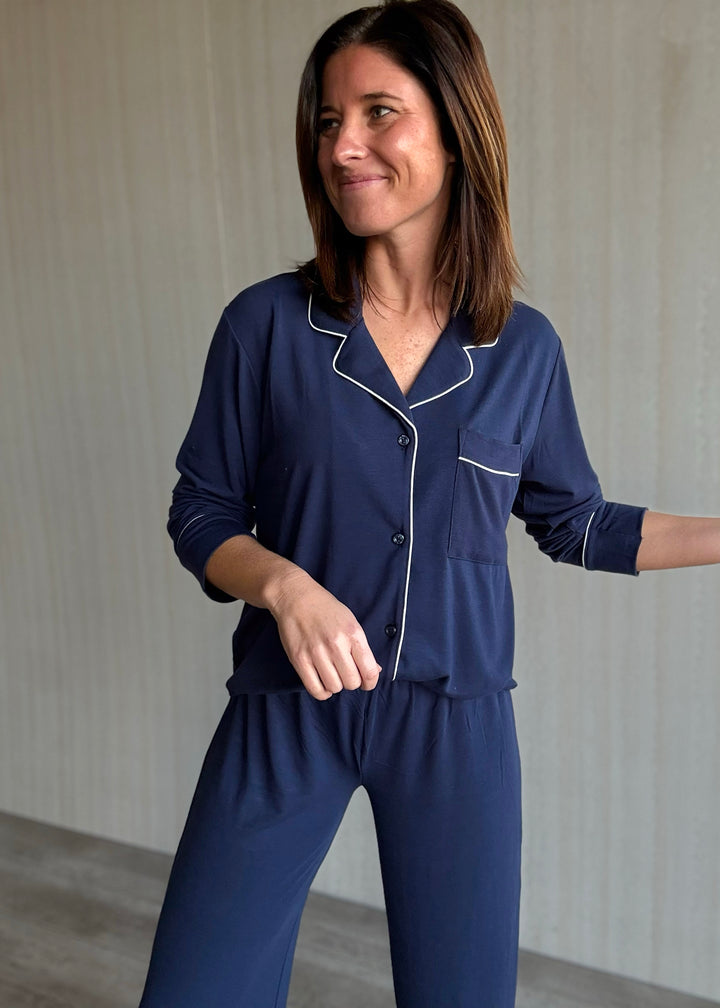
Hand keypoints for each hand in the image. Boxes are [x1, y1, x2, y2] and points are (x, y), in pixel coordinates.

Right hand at [269, 569, 381, 699]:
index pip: (369, 671)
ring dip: (336, 685)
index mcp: (353, 634)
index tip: (367, 682)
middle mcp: (336, 644)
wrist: (297, 597)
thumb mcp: (351, 623)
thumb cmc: (327, 610)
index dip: (371, 683)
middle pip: (352, 682)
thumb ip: (363, 648)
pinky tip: (323, 682)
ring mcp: (316, 652)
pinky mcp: (299, 659)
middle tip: (346, 674)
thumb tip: (376, 671)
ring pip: (334, 687)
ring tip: (333, 674)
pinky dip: (322, 692)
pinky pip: (315, 689)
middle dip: (352, 682)